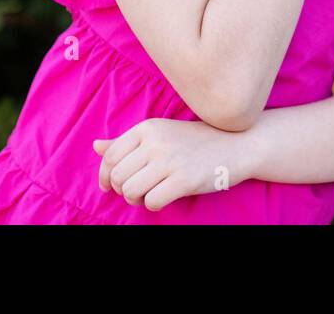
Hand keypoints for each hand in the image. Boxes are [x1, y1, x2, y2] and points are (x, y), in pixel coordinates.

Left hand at [93, 117, 250, 211]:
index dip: (106, 176)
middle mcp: (156, 142)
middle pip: (118, 176)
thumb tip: (96, 146)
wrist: (237, 144)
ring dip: (136, 199)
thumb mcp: (161, 133)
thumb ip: (126, 141)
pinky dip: (154, 205)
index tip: (111, 186)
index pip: (110, 156)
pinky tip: (164, 197)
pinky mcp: (184, 179)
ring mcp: (170, 160)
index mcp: (148, 128)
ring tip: (149, 194)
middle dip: (122, 190)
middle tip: (136, 191)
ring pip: (131, 191)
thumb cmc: (195, 141)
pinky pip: (152, 202)